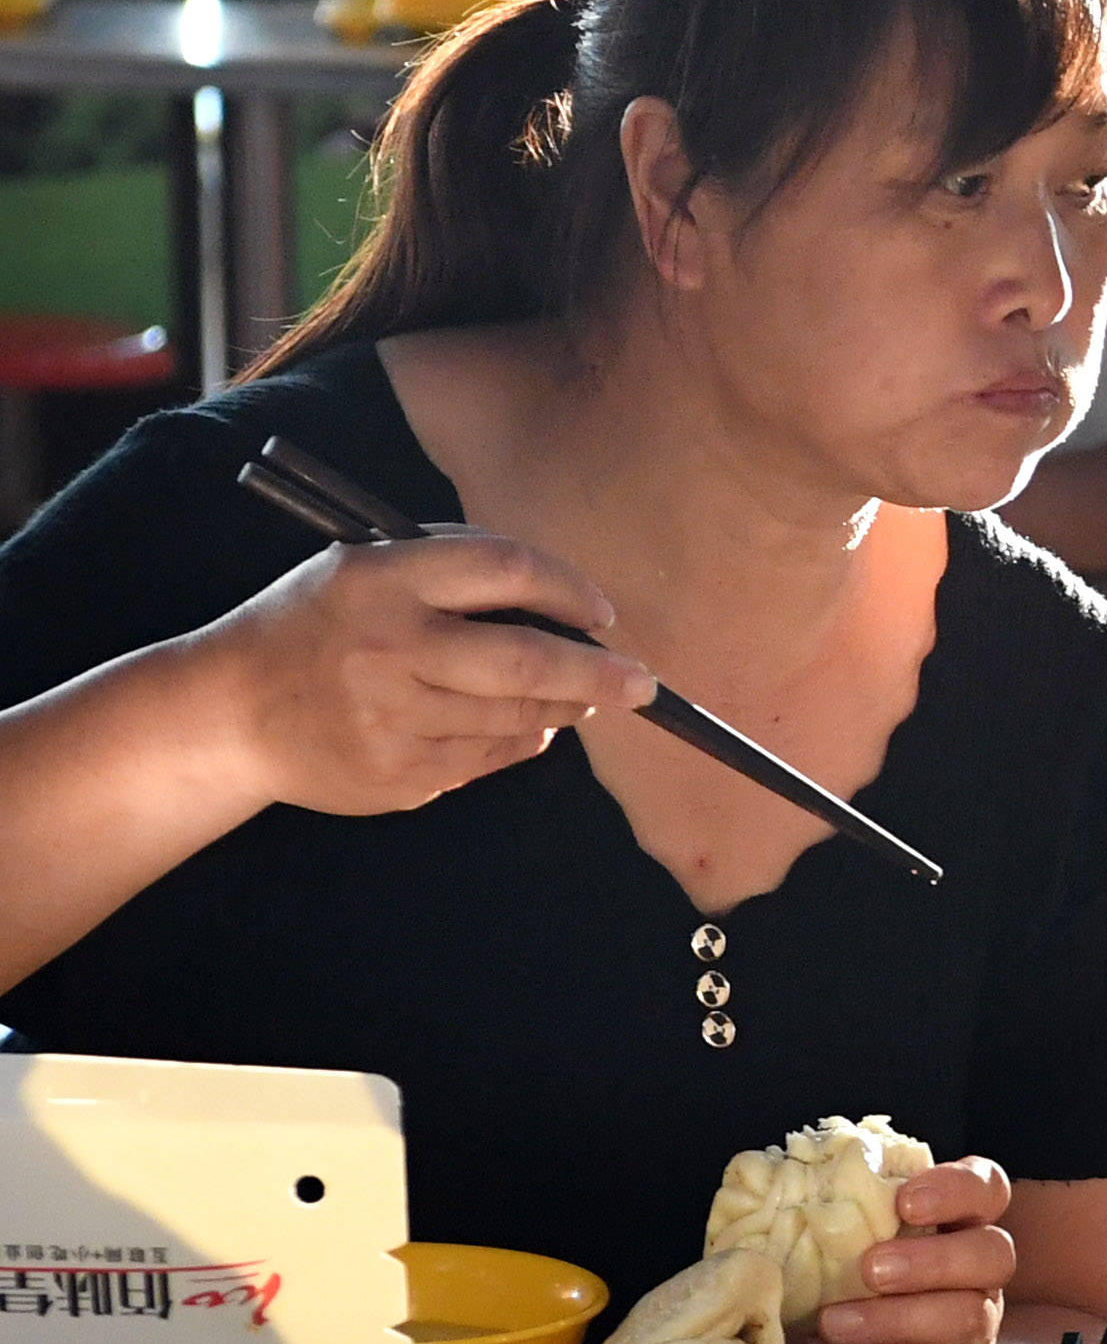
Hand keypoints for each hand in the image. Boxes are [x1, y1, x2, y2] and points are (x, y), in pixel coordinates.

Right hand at [199, 531, 653, 817]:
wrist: (226, 715)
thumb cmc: (309, 628)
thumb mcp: (359, 569)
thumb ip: (448, 570)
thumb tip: (554, 595)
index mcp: (382, 581)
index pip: (505, 568)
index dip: (569, 587)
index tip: (601, 611)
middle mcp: (389, 648)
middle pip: (528, 659)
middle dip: (601, 672)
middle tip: (642, 682)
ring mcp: (393, 718)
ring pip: (517, 717)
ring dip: (564, 707)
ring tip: (582, 698)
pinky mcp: (399, 775)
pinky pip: (489, 759)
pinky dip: (522, 742)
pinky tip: (529, 728)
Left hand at [794, 1157, 1016, 1343]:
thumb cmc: (839, 1290)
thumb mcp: (832, 1248)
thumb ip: (828, 1217)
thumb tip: (774, 1186)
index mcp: (957, 1224)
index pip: (986, 1188)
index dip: (957, 1188)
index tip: (905, 1201)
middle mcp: (980, 1274)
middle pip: (994, 1253)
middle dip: (934, 1259)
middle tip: (870, 1268)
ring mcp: (976, 1329)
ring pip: (968, 1316)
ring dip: (894, 1319)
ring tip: (833, 1322)